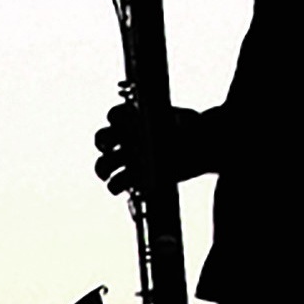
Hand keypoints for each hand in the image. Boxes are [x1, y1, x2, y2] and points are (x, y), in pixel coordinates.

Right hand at [94, 102, 219, 193]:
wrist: (201, 148)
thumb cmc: (192, 128)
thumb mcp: (189, 120)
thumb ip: (180, 122)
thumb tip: (176, 127)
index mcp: (134, 118)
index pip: (115, 116)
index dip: (115, 118)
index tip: (123, 122)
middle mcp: (126, 137)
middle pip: (103, 139)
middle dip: (103, 143)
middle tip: (109, 148)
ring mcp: (128, 158)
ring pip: (104, 163)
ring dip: (102, 170)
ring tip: (108, 175)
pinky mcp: (134, 178)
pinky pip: (117, 183)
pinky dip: (117, 186)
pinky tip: (127, 188)